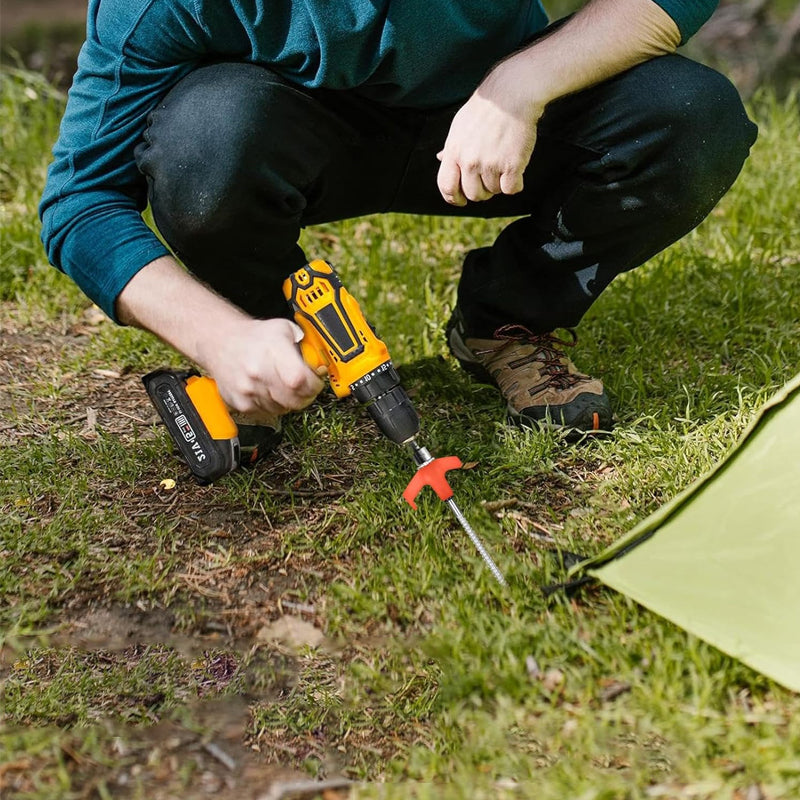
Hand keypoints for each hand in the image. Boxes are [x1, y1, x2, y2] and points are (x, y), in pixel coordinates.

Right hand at [198, 317, 324, 421]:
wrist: (221, 342)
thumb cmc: (254, 337)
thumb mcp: (284, 329)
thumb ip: (307, 343)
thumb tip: (323, 362)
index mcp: (271, 350)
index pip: (299, 379)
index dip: (313, 384)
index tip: (315, 381)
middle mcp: (257, 371)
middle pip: (294, 399)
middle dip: (306, 395)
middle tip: (305, 387)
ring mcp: (248, 390)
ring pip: (283, 409)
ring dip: (289, 401)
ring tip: (283, 385)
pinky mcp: (241, 403)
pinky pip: (268, 413)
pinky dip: (274, 405)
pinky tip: (269, 390)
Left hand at [437, 61, 543, 205]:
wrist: (512, 93)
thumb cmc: (486, 109)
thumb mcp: (460, 125)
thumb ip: (452, 147)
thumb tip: (440, 158)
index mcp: (454, 151)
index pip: (446, 186)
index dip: (453, 198)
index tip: (461, 200)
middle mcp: (469, 161)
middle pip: (473, 194)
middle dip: (482, 190)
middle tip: (491, 176)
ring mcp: (489, 164)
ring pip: (494, 190)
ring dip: (500, 181)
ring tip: (504, 159)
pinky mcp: (511, 165)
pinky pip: (511, 189)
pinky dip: (515, 183)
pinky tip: (517, 168)